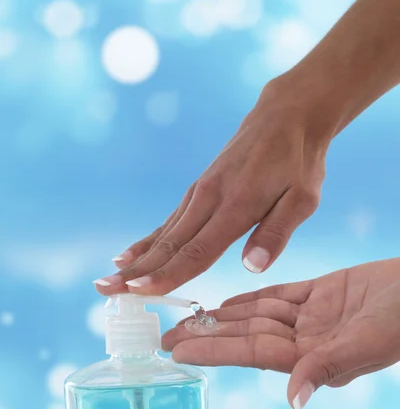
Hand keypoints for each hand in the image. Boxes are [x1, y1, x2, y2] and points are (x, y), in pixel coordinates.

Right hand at [94, 78, 326, 295]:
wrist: (286, 116)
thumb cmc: (299, 161)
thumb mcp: (304, 198)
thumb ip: (277, 232)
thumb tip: (252, 267)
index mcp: (236, 205)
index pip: (196, 250)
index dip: (166, 274)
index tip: (137, 292)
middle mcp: (209, 199)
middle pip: (169, 245)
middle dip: (136, 273)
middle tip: (104, 291)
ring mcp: (199, 193)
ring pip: (164, 235)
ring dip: (135, 261)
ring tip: (108, 280)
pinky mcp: (198, 191)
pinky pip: (168, 222)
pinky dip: (147, 241)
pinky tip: (129, 255)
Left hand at [162, 259, 399, 408]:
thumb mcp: (368, 343)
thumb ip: (327, 367)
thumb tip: (294, 398)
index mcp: (314, 358)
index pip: (251, 353)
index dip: (214, 350)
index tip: (178, 350)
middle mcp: (307, 340)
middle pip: (246, 336)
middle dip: (207, 335)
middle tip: (168, 335)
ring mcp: (313, 317)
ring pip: (258, 315)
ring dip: (224, 316)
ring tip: (190, 316)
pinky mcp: (321, 294)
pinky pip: (278, 296)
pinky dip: (253, 298)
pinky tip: (228, 302)